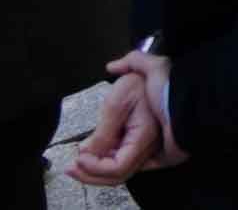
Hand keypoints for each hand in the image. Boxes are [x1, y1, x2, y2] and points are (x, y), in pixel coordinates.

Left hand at [70, 53, 184, 185]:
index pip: (119, 167)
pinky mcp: (140, 144)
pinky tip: (91, 153)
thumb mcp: (116, 103)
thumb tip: (86, 153)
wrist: (152, 76)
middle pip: (119, 175)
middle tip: (70, 168)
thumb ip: (103, 132)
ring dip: (95, 171)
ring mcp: (146, 147)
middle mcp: (148, 147)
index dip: (95, 168)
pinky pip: (122, 160)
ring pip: (119, 171)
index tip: (78, 157)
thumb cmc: (138, 84)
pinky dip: (103, 162)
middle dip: (91, 175)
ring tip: (76, 162)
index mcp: (145, 137)